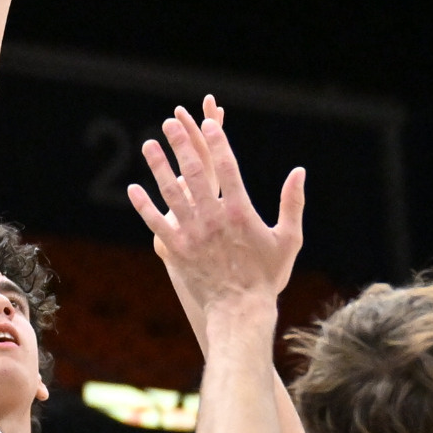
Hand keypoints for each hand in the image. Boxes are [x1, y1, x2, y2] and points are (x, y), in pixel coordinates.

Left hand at [127, 96, 304, 308]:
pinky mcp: (177, 250)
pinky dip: (144, 205)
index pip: (227, 168)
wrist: (240, 310)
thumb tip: (299, 171)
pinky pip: (157, 223)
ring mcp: (193, 234)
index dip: (218, 142)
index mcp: (240, 213)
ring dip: (158, 166)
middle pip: (195, 173)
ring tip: (149, 144)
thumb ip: (292, 203)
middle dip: (182, 145)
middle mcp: (214, 219)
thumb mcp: (288, 239)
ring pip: (172, 193)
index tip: (209, 122)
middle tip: (171, 123)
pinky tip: (133, 188)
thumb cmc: (266, 276)